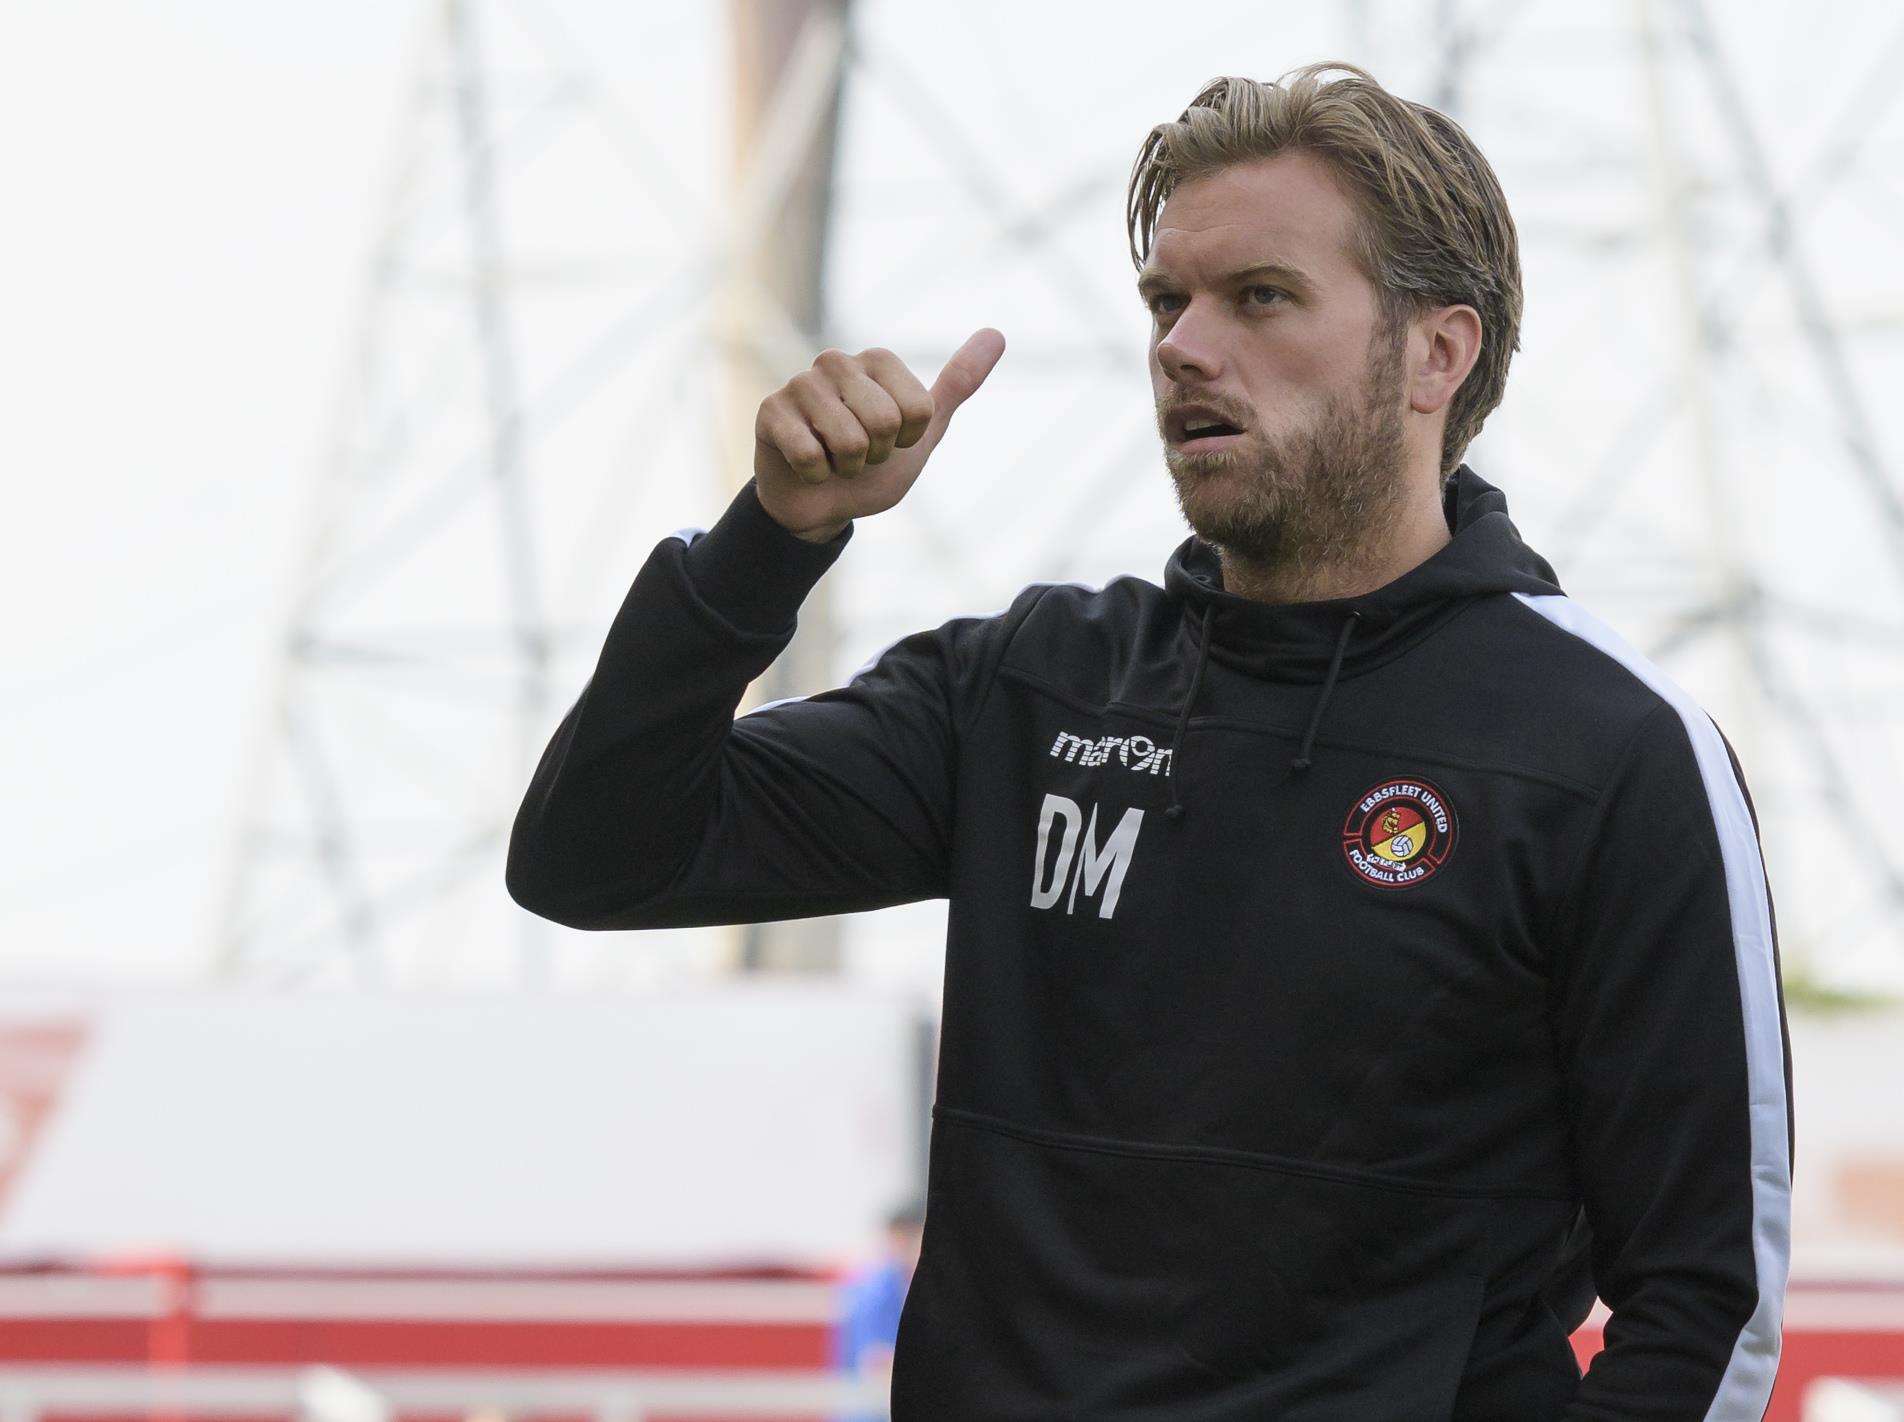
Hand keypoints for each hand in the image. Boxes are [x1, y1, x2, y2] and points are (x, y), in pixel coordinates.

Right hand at [753, 329, 1006, 541]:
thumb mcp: (923, 429)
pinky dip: (816, 475)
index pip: (919, 409)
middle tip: (859, 454)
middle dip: (876, 455)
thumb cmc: (872, 465)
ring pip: (849, 440)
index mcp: (877, 359)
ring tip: (834, 458)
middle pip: (885, 422)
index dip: (908, 440)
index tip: (890, 442)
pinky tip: (807, 465)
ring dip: (847, 467)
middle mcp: (835, 361)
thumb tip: (997, 334)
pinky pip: (810, 455)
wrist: (820, 505)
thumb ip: (957, 384)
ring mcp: (799, 383)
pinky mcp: (769, 411)